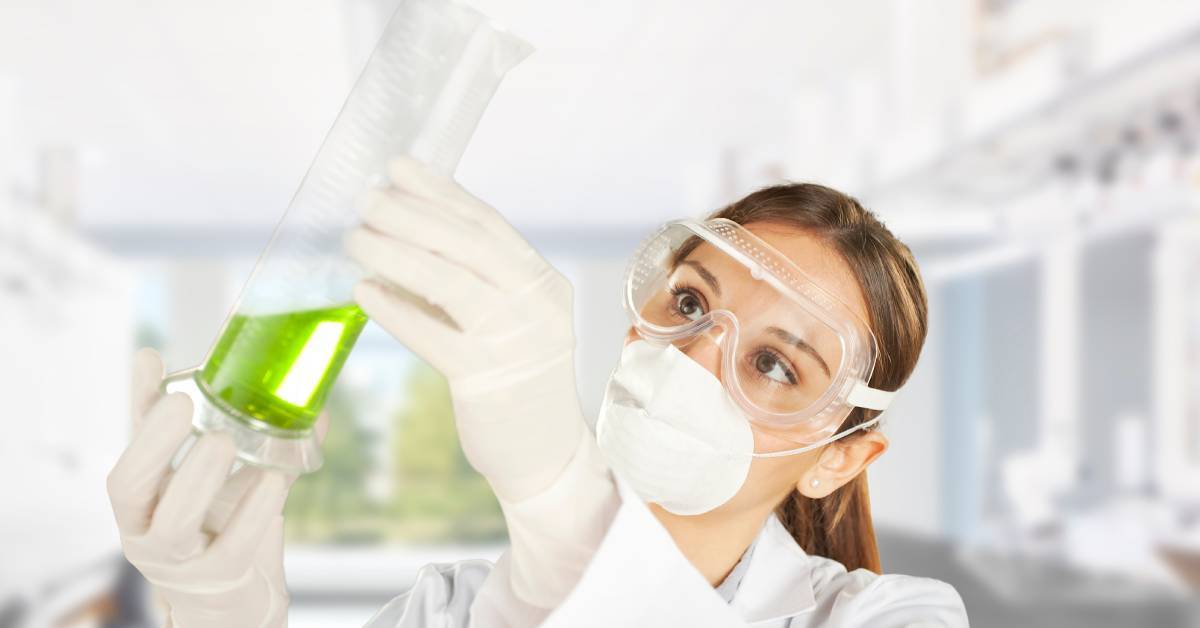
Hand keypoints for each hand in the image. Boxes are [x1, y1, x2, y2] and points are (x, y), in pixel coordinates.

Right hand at [106, 349, 327, 626]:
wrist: (236, 597)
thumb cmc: (220, 525)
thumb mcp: (217, 473)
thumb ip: (232, 428)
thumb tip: (264, 368)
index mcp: (140, 500)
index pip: (126, 451)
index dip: (138, 410)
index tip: (153, 362)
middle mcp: (145, 530)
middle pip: (129, 489)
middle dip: (152, 444)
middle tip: (182, 402)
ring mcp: (179, 560)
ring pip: (173, 524)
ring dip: (197, 478)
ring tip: (225, 441)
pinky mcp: (220, 579)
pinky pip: (232, 547)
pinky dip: (253, 511)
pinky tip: (273, 480)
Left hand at [344, 156, 583, 500]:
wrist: (546, 453)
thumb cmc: (518, 380)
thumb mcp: (512, 320)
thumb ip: (474, 280)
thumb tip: (405, 233)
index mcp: (544, 283)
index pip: (487, 224)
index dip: (440, 191)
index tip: (398, 168)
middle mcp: (537, 305)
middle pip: (467, 244)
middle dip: (411, 214)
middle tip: (366, 199)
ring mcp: (514, 341)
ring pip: (449, 282)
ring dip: (396, 253)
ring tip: (355, 238)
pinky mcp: (486, 379)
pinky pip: (432, 335)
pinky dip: (395, 310)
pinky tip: (364, 291)